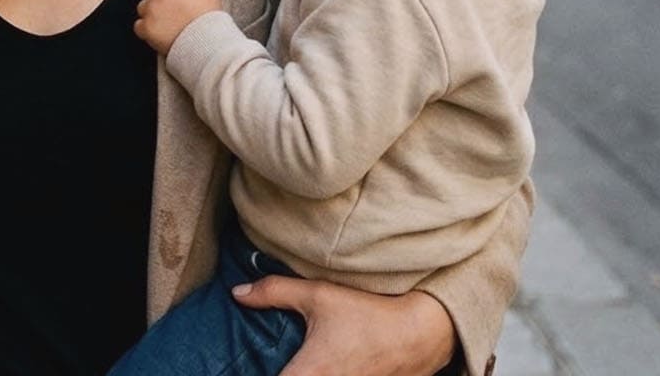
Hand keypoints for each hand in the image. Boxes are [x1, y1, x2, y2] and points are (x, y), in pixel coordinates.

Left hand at [135, 0, 221, 54]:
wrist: (208, 44)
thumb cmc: (210, 18)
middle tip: (170, 9)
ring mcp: (152, 10)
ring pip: (142, 6)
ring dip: (150, 13)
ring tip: (167, 23)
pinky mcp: (146, 27)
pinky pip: (139, 25)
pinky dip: (147, 29)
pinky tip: (161, 33)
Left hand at [232, 278, 456, 375]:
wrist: (423, 332)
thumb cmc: (369, 312)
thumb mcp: (318, 295)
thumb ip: (273, 292)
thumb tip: (237, 293)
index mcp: (311, 374)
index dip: (258, 374)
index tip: (255, 364)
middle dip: (288, 373)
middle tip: (285, 360)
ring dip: (306, 374)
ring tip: (306, 362)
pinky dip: (330, 375)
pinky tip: (330, 366)